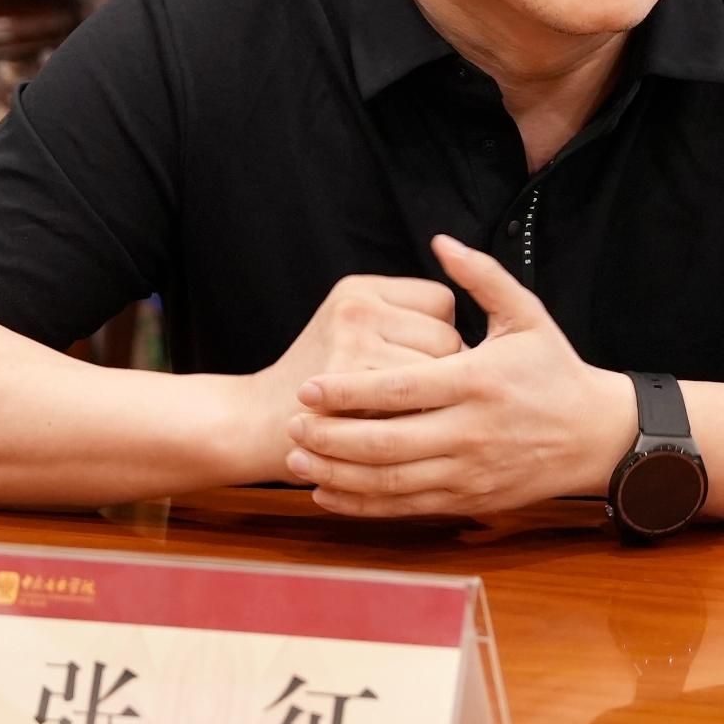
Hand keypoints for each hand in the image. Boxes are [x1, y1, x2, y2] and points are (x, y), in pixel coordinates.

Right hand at [242, 274, 463, 479]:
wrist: (251, 422)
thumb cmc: (315, 388)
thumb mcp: (350, 332)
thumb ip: (400, 324)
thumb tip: (473, 346)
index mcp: (361, 288)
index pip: (441, 301)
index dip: (441, 338)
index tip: (423, 366)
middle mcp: (357, 304)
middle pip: (446, 336)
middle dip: (443, 374)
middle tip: (422, 401)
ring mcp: (350, 338)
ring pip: (436, 370)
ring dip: (433, 402)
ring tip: (407, 418)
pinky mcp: (346, 378)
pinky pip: (413, 402)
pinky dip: (413, 423)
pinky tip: (394, 435)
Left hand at [283, 235, 636, 516]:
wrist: (595, 436)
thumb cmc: (555, 369)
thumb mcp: (526, 314)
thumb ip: (481, 276)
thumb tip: (439, 240)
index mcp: (477, 381)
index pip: (400, 389)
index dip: (349, 391)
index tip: (309, 386)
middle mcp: (470, 431)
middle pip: (386, 442)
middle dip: (331, 437)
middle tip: (291, 424)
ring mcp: (468, 471)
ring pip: (390, 481)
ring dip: (338, 474)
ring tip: (297, 459)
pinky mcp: (468, 499)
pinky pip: (405, 507)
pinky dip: (363, 504)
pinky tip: (329, 492)